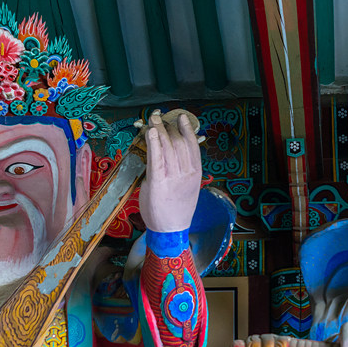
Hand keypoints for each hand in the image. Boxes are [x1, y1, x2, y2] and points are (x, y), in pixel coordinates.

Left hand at [140, 109, 202, 232]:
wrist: (171, 229)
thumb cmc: (176, 208)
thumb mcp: (187, 186)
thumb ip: (181, 168)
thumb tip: (170, 150)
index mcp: (195, 173)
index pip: (192, 144)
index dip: (186, 128)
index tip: (180, 117)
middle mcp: (186, 173)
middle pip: (179, 142)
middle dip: (169, 126)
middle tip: (159, 116)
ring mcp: (173, 177)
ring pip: (168, 146)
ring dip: (160, 129)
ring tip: (153, 118)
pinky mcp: (158, 182)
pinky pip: (156, 158)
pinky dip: (154, 142)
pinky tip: (151, 131)